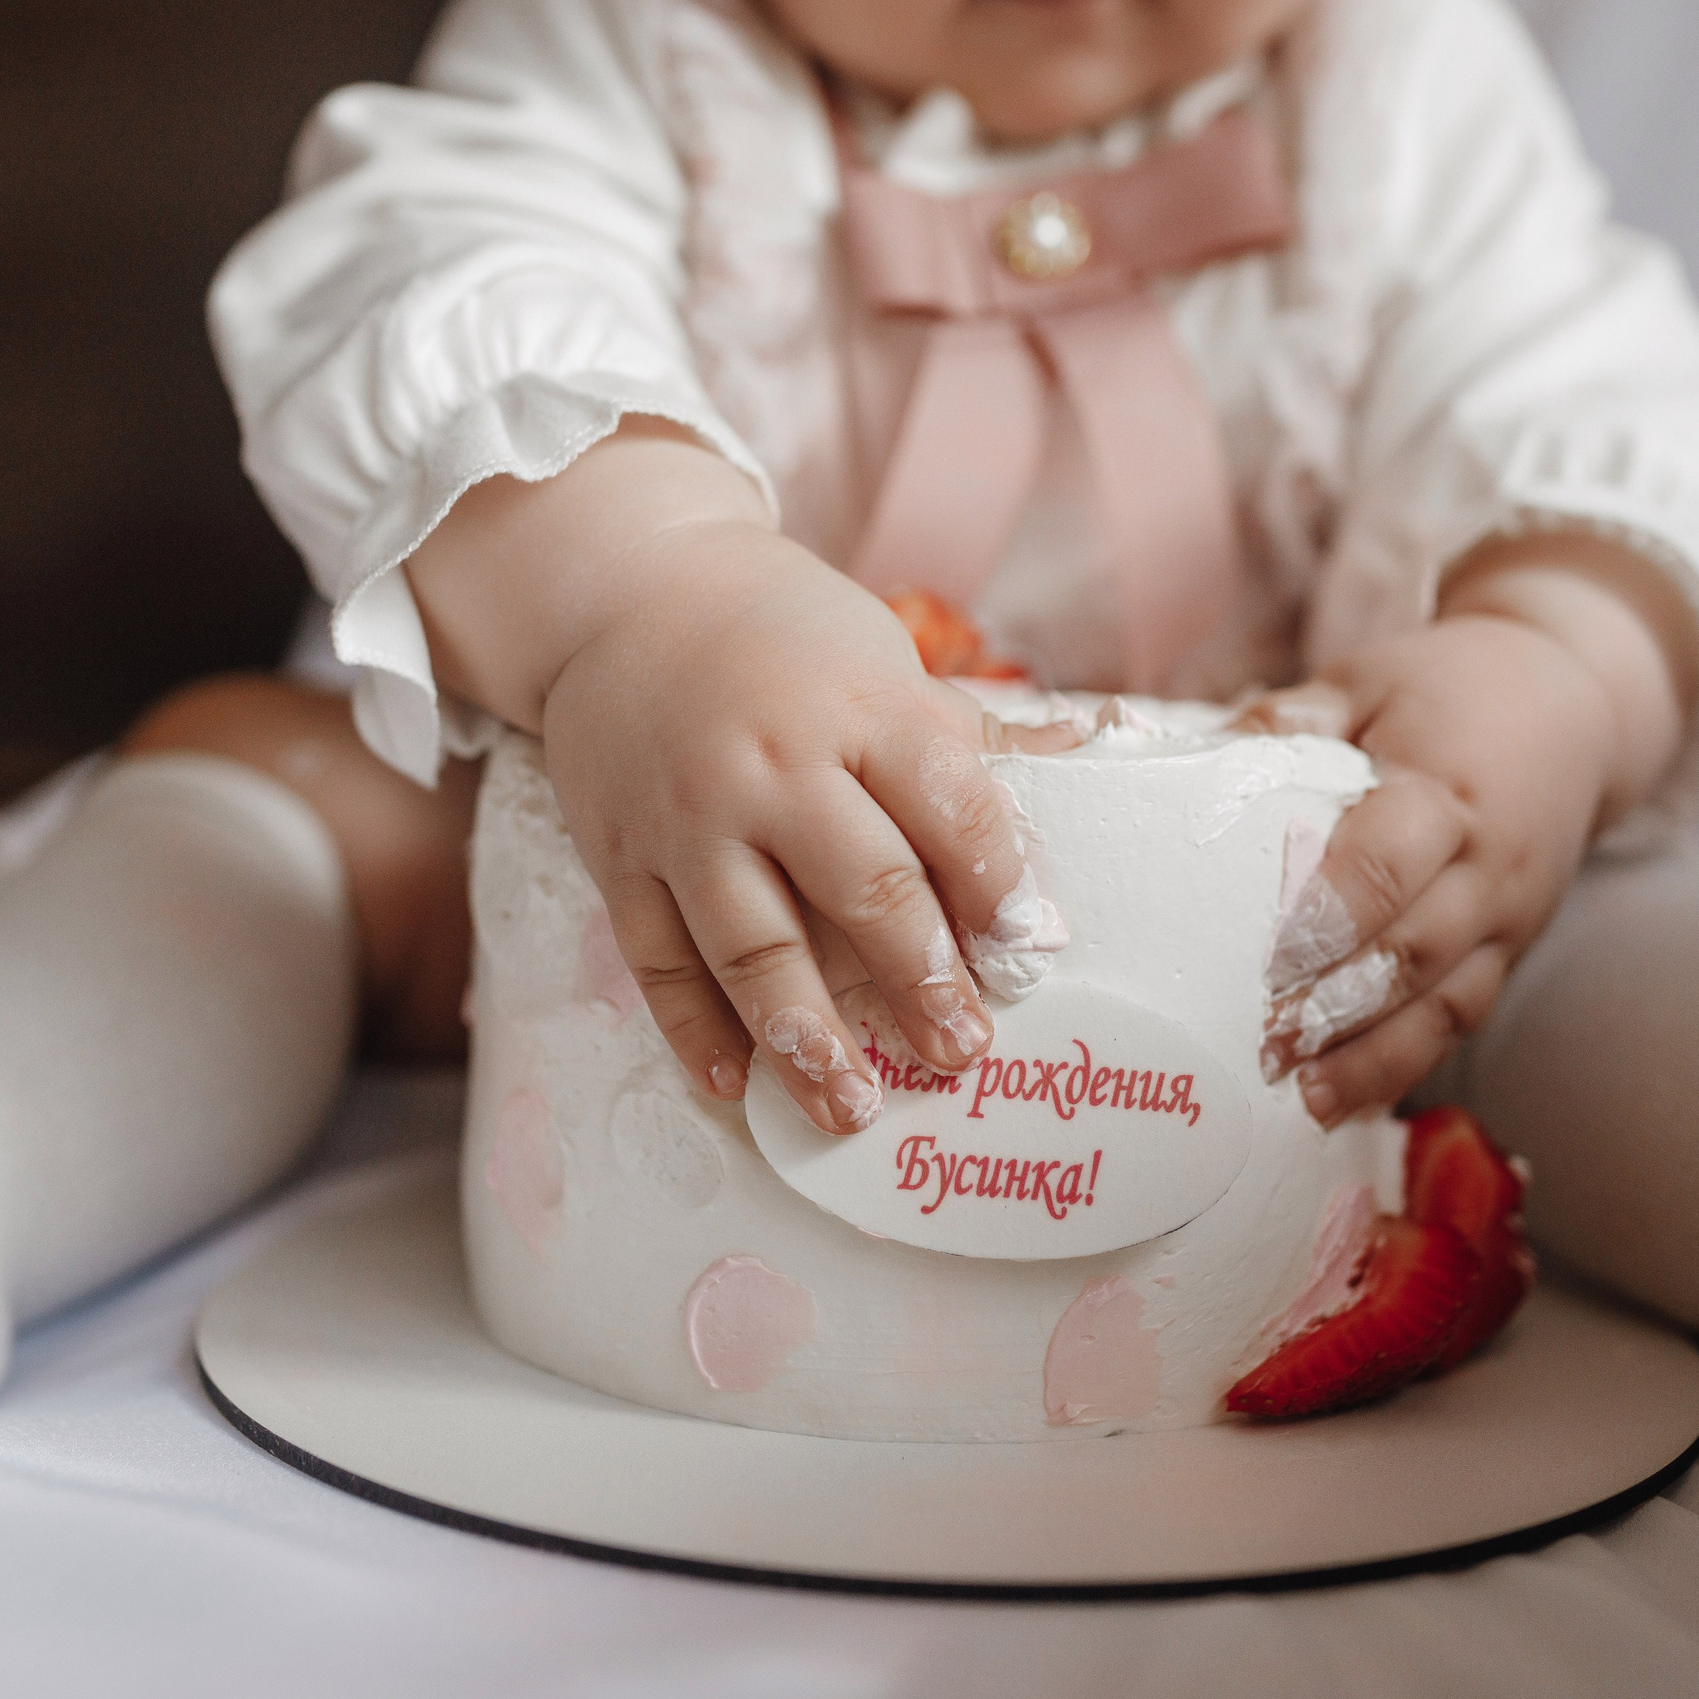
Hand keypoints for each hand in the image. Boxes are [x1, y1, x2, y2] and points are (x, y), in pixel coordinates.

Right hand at [407, 421, 1075, 1135]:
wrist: (628, 592)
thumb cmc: (783, 638)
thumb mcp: (883, 662)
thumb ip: (963, 743)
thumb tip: (1079, 776)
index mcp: (861, 709)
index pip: (948, 807)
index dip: (996, 884)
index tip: (1030, 949)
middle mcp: (773, 767)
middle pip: (860, 887)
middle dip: (918, 980)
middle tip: (961, 1051)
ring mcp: (687, 819)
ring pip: (751, 945)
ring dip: (806, 1036)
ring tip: (854, 1107)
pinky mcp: (619, 857)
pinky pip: (655, 958)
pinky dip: (692, 1029)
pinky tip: (736, 1081)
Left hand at [1247, 535, 1698, 1123]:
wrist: (1573, 705)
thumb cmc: (1447, 690)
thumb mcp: (1367, 681)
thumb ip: (1289, 724)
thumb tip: (1193, 761)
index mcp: (1447, 791)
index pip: (1389, 862)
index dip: (1331, 914)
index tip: (1268, 956)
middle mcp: (1489, 868)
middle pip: (1416, 951)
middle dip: (1339, 1006)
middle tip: (1261, 1046)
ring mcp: (1508, 920)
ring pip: (1445, 1005)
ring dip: (1373, 1059)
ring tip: (1300, 1098)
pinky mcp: (1510, 952)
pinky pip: (1461, 1019)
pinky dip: (1405, 1064)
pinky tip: (1344, 1098)